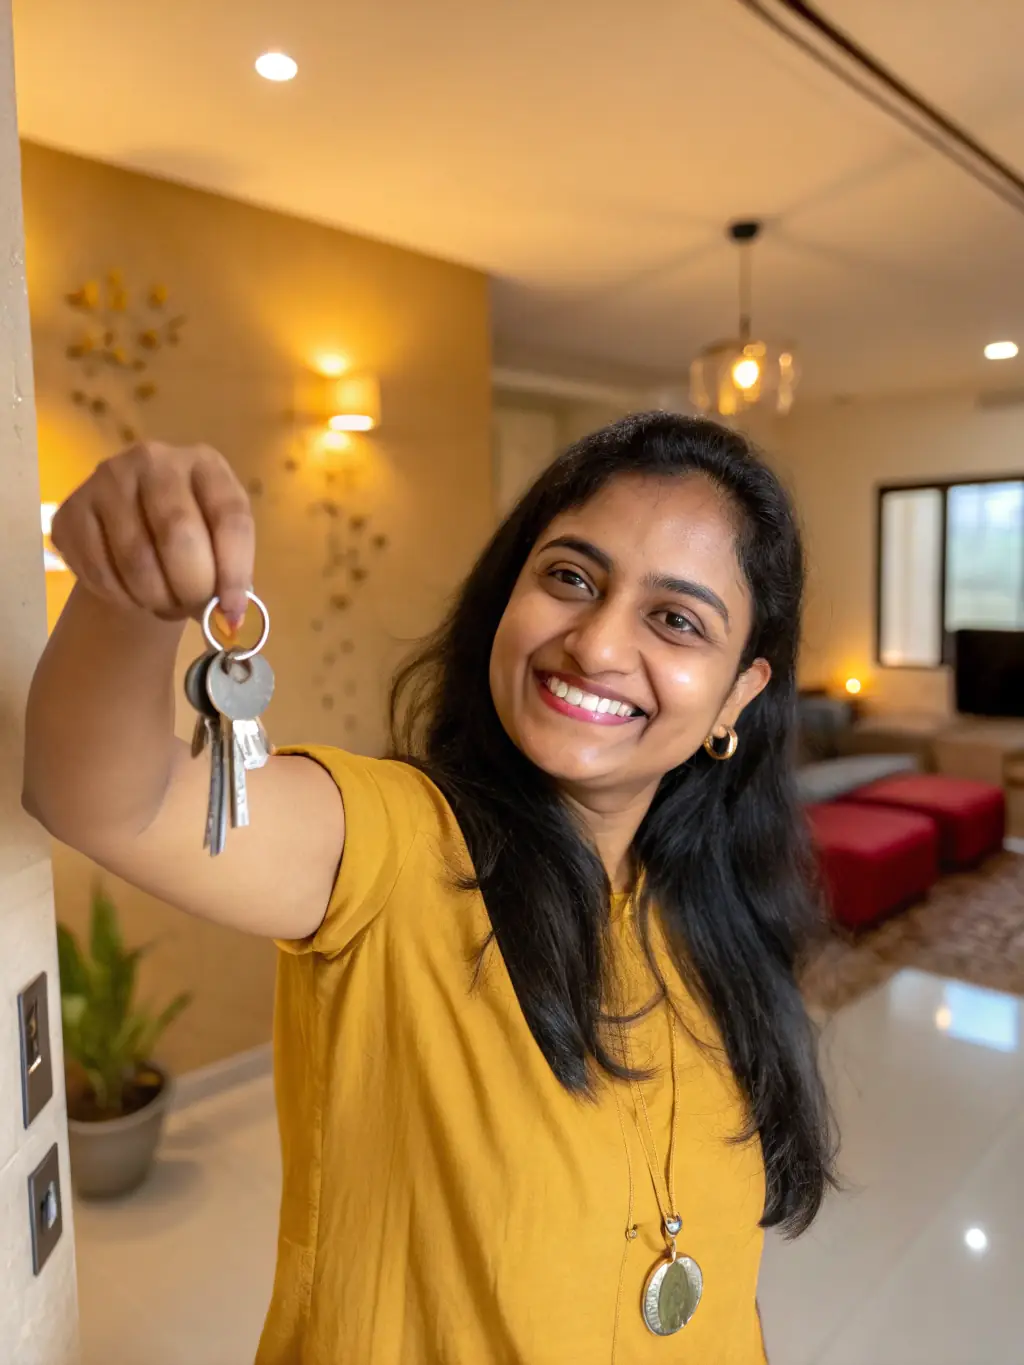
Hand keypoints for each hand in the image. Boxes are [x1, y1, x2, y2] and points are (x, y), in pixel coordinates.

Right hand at [51, 442, 253, 626]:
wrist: (135, 524)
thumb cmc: (192, 535)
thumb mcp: (220, 543)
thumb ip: (229, 574)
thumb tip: (227, 619)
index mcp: (206, 465)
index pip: (229, 518)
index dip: (233, 571)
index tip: (231, 611)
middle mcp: (154, 460)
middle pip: (178, 534)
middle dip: (190, 587)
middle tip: (190, 609)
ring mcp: (107, 481)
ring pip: (136, 558)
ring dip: (155, 598)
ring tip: (164, 605)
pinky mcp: (71, 511)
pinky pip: (99, 570)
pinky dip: (121, 598)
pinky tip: (132, 597)